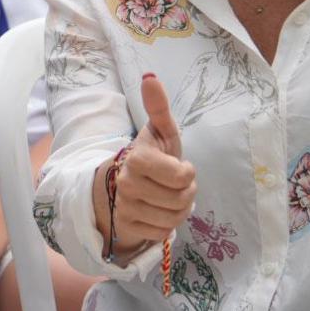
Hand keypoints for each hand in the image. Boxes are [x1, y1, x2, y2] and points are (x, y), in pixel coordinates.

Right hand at [111, 73, 196, 249]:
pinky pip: (163, 233)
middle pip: (182, 199)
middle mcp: (127, 183)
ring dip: (179, 210)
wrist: (122, 184)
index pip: (184, 176)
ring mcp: (125, 207)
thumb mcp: (160, 132)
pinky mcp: (127, 226)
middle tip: (174, 185)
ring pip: (174, 218)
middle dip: (186, 193)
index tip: (176, 166)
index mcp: (137, 158)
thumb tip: (151, 77)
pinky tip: (158, 212)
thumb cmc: (151, 157)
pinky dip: (167, 225)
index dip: (187, 172)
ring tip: (168, 198)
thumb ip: (159, 107)